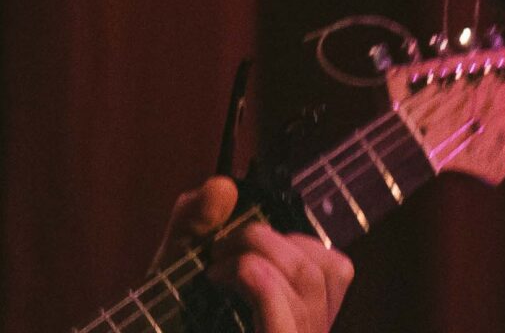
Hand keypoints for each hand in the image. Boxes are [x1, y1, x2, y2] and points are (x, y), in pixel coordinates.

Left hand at [156, 177, 354, 332]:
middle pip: (323, 268)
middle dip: (266, 238)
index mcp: (300, 312)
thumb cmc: (170, 313)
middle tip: (219, 250)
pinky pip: (287, 316)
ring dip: (256, 253)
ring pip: (308, 281)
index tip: (246, 242)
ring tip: (214, 268)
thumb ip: (195, 219)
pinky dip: (256, 280)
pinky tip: (219, 277)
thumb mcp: (178, 261)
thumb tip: (223, 186)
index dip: (295, 241)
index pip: (335, 269)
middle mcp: (307, 327)